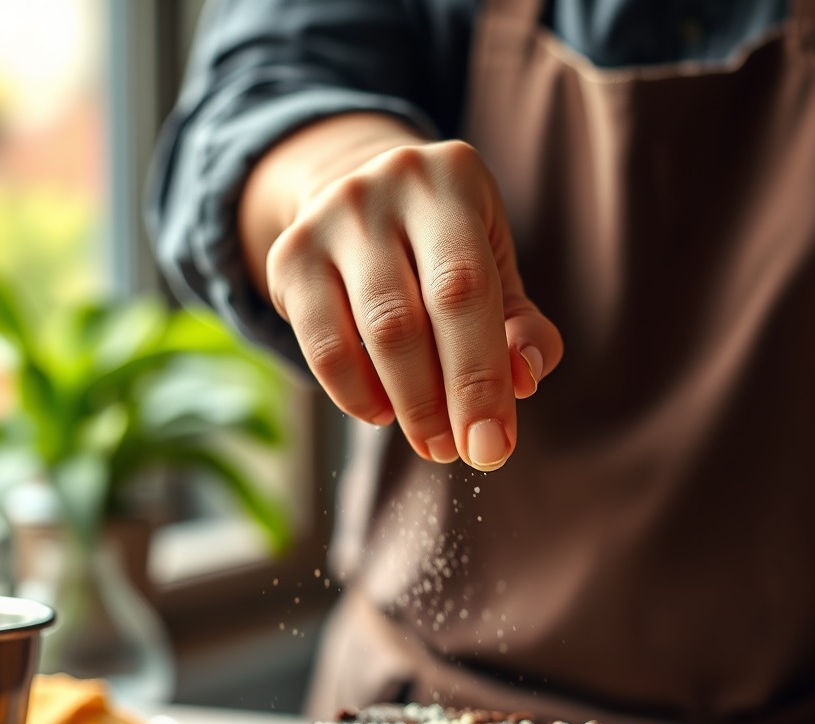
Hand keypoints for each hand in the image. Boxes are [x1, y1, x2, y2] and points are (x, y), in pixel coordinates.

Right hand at [240, 115, 561, 470]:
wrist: (362, 202)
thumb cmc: (445, 251)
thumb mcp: (495, 274)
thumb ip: (522, 329)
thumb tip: (525, 380)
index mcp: (453, 180)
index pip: (468, 292)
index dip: (481, 378)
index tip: (492, 447)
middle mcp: (388, 186)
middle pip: (413, 317)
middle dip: (442, 402)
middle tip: (458, 452)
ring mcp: (331, 217)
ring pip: (370, 335)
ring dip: (406, 405)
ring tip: (432, 440)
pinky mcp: (289, 256)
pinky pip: (322, 347)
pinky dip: (355, 395)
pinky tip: (382, 412)